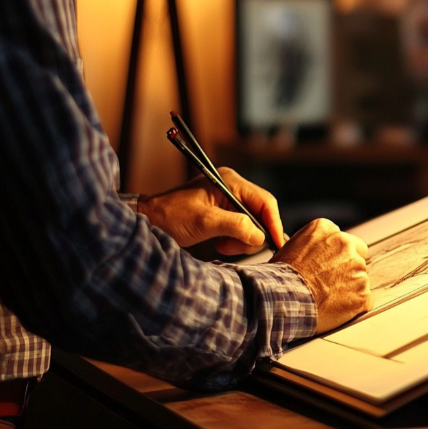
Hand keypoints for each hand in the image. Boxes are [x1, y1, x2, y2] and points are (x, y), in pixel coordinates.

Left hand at [138, 168, 283, 253]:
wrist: (149, 221)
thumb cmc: (171, 217)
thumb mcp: (205, 222)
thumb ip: (237, 226)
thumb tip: (260, 237)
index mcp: (230, 181)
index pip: (265, 201)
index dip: (274, 224)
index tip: (278, 243)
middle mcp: (233, 187)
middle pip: (261, 214)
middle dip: (252, 235)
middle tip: (234, 247)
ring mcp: (229, 200)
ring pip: (252, 224)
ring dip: (241, 240)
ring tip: (222, 246)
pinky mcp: (224, 212)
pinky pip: (241, 228)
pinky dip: (235, 240)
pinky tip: (219, 243)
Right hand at [272, 219, 371, 333]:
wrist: (283, 299)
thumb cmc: (280, 278)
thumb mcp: (289, 248)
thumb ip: (309, 246)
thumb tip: (310, 256)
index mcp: (326, 229)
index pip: (341, 238)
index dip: (335, 254)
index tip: (327, 265)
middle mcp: (345, 244)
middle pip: (357, 254)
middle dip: (347, 267)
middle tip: (331, 282)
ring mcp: (357, 269)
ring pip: (360, 278)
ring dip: (349, 288)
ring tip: (326, 299)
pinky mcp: (362, 293)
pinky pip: (364, 301)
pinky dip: (353, 307)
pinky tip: (335, 310)